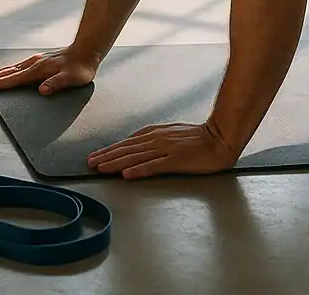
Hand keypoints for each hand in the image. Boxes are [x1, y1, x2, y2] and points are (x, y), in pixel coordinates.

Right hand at [0, 47, 97, 95]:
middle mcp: (33, 64)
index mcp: (38, 70)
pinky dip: (6, 71)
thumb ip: (57, 84)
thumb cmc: (80, 68)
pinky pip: (16, 66)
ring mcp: (34, 61)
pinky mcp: (37, 61)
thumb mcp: (72, 78)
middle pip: (7, 72)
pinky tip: (4, 72)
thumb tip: (41, 90)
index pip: (13, 79)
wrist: (86, 51)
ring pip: (10, 68)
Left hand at [87, 120, 238, 179]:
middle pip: (126, 149)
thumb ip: (154, 140)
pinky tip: (127, 175)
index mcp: (154, 134)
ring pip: (135, 157)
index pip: (126, 144)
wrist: (219, 137)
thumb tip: (136, 145)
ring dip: (115, 163)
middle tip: (89, 163)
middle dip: (106, 156)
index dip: (109, 150)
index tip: (95, 156)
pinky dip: (139, 170)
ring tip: (100, 168)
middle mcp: (156, 140)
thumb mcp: (170, 134)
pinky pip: (154, 166)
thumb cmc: (197, 138)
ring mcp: (165, 149)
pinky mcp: (176, 160)